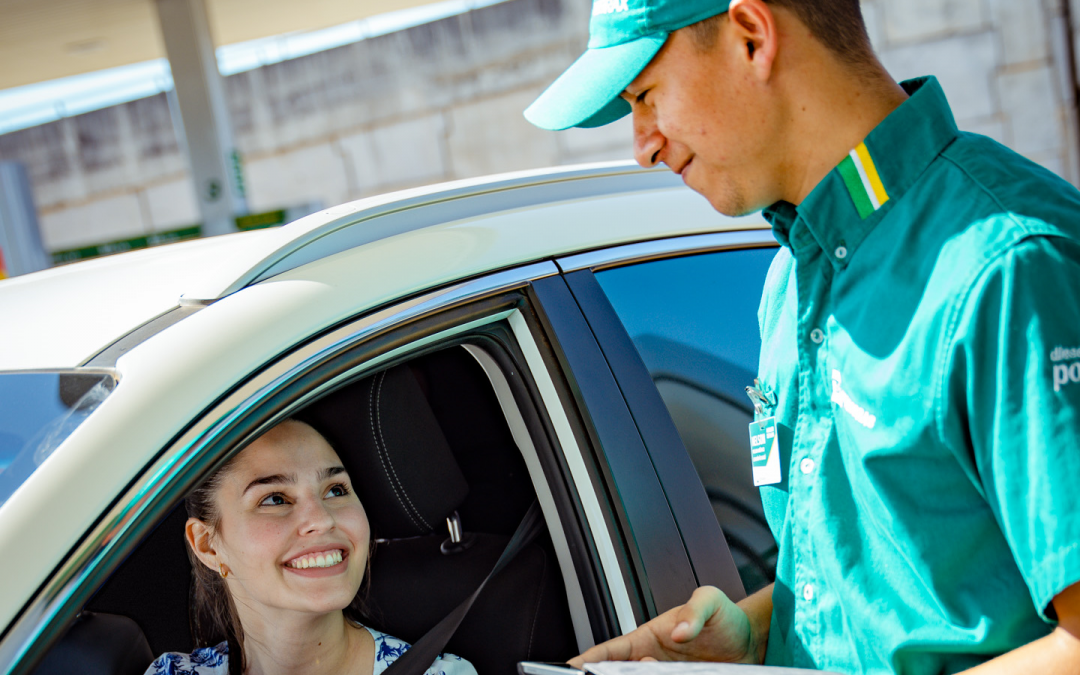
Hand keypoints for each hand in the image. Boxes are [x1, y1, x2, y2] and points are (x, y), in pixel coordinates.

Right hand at [568, 585, 769, 666]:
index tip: (573, 667)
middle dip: (615, 673)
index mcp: (650, 637)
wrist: (754, 642)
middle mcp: (654, 661)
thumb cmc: (727, 618)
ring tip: (661, 669)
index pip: (610, 650)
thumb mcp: (711, 601)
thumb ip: (695, 610)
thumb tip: (680, 630)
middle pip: (619, 672)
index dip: (588, 659)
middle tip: (646, 668)